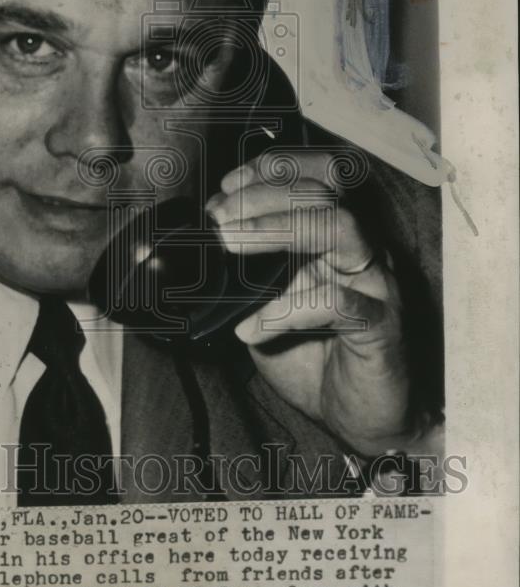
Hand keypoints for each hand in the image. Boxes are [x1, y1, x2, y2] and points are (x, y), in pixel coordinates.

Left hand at [206, 151, 410, 455]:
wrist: (358, 417)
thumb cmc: (312, 355)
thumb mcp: (264, 304)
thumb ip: (244, 270)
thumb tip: (205, 236)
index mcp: (334, 236)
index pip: (315, 175)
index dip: (272, 169)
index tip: (226, 186)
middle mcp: (359, 250)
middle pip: (323, 192)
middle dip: (263, 195)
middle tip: (218, 219)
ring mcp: (376, 283)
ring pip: (340, 227)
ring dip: (279, 228)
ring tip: (231, 245)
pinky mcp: (381, 326)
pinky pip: (338, 302)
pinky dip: (287, 310)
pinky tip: (252, 328)